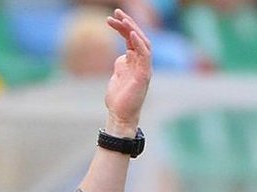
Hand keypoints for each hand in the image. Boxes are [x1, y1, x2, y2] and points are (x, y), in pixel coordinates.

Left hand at [104, 9, 151, 136]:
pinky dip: (139, 43)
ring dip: (132, 29)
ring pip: (142, 43)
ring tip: (122, 19)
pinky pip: (145, 55)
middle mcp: (142, 62)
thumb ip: (121, 65)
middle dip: (128, 23)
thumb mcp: (117, 76)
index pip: (131, 39)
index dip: (123, 27)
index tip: (112, 17)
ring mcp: (144, 68)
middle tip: (116, 12)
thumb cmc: (118, 98)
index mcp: (135, 61)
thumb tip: (121, 57)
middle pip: (138, 37)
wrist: (120, 115)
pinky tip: (131, 34)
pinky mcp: (144, 75)